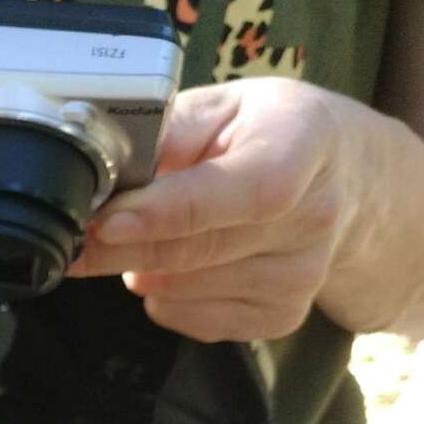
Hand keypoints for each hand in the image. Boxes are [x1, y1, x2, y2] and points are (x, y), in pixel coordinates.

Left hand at [71, 79, 359, 340]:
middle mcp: (312, 218)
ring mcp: (300, 277)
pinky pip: (190, 319)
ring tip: (153, 234)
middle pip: (193, 251)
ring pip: (180, 290)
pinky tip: (182, 263)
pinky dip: (165, 295)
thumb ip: (170, 129)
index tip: (107, 222)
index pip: (240, 192)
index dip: (167, 212)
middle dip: (121, 248)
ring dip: (142, 268)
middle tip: (80, 238)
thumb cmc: (271, 133)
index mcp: (301, 147)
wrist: (343, 181)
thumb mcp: (226, 104)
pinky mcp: (280, 318)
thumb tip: (109, 162)